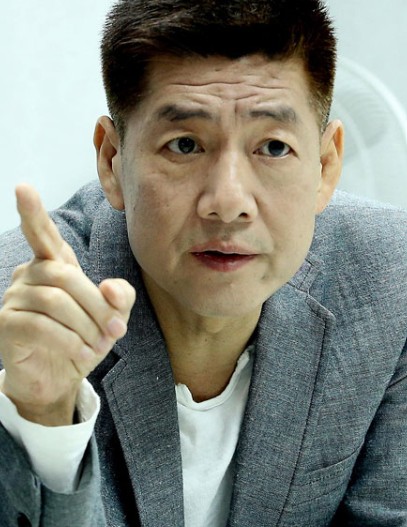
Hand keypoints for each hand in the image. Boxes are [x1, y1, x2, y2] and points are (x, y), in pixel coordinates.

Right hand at [0, 184, 135, 424]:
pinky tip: (83, 354)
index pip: (41, 234)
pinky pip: (41, 325)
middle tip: (117, 331)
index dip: (32, 212)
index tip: (23, 188)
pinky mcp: (7, 324)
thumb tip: (110, 287)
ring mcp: (14, 298)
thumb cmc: (84, 338)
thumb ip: (119, 297)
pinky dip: (70, 341)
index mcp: (54, 265)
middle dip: (97, 306)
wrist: (60, 377)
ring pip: (55, 302)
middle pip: (66, 277)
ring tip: (100, 346)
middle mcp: (29, 275)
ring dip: (86, 327)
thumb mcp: (111, 317)